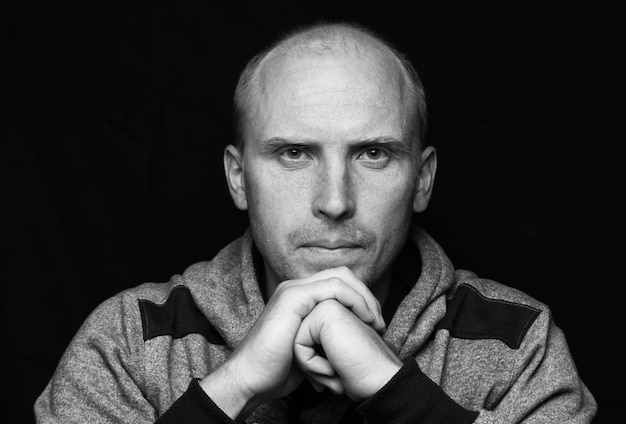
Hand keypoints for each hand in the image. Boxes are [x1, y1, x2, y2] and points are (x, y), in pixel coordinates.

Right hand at [200, 267, 384, 418]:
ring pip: (341, 277)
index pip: (339, 282)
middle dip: (366, 295)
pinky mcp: (294, 297)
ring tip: (376, 321)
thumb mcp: (308, 349)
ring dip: (364, 297)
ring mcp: (293, 290)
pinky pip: (333, 288)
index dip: (362, 298)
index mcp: (299, 297)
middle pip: (342, 275)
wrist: (252, 378)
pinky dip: (355, 300)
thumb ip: (324, 336)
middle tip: (379, 321)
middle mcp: (296, 288)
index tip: (376, 323)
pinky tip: (364, 319)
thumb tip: (345, 342)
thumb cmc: (277, 370)